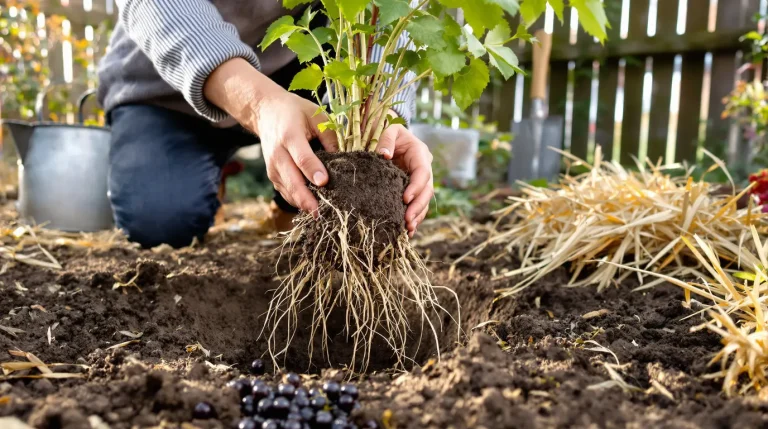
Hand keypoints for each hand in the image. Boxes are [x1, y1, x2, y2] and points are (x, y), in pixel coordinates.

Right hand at [204, 58, 336, 213]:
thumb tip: (345, 159)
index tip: (324, 183)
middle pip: (292, 180)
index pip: (302, 157)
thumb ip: (330, 136)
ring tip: (321, 214)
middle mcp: (278, 154)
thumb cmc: (296, 112)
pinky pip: (285, 192)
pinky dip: (297, 201)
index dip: (313, 170)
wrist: (266, 112)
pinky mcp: (272, 176)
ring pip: (288, 190)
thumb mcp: (316, 115)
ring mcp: (272, 167)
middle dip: (306, 198)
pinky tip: (312, 207)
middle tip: (320, 212)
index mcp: (289, 135)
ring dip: (303, 203)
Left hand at [375, 121, 433, 236]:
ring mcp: (421, 181)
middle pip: (427, 190)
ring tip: (408, 229)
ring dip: (418, 215)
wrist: (394, 140)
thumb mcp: (390, 130)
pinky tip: (408, 231)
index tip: (405, 199)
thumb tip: (384, 155)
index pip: (422, 172)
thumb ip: (387, 140)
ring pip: (424, 201)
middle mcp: (424, 169)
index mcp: (420, 154)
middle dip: (418, 206)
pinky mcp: (415, 190)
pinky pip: (418, 205)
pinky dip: (414, 218)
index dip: (416, 186)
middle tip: (408, 220)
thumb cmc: (391, 134)